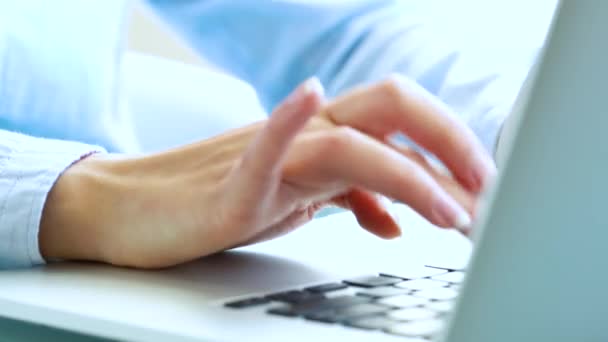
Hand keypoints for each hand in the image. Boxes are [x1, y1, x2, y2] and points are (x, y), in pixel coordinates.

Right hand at [40, 76, 494, 267]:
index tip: (482, 185)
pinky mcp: (231, 185)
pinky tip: (309, 96)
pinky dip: (288, 119)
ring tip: (450, 214)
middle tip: (484, 191)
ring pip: (348, 141)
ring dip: (409, 175)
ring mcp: (269, 156)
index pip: (400, 117)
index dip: (451, 143)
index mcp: (323, 135)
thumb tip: (394, 217)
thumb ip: (348, 198)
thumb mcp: (299, 200)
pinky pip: (264, 144)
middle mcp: (303, 133)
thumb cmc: (218, 199)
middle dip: (449, 143)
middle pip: (389, 106)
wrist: (140, 210)